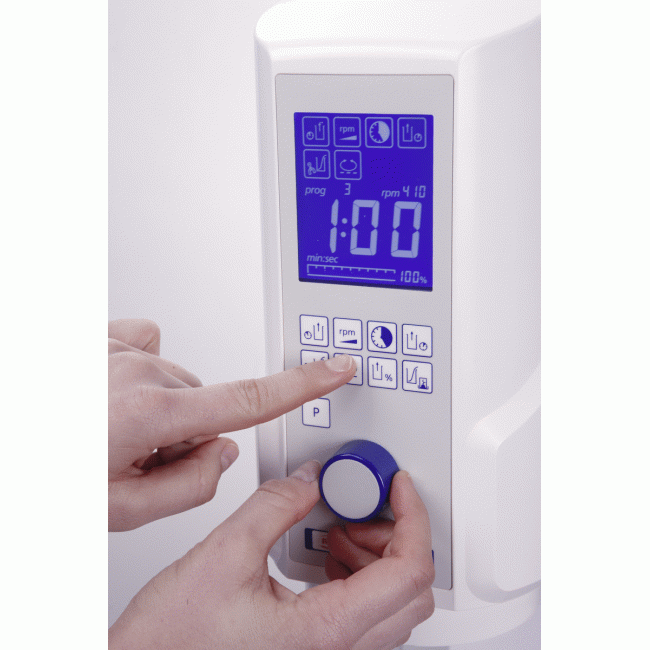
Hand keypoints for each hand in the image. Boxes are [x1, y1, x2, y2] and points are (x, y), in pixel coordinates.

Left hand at [108, 319, 355, 530]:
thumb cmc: (43, 476)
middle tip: (135, 458)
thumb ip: (189, 487)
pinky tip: (113, 394)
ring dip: (155, 410)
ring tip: (110, 435)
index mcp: (148, 412)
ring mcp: (119, 349)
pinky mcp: (103, 336)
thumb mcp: (119, 510)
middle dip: (181, 434)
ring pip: (173, 382)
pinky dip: (140, 371)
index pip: (249, 400)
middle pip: (202, 404)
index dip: (302, 385)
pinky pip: (146, 345)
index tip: (335, 369)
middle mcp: (138, 370)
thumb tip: (221, 450)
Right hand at [109, 464, 433, 649]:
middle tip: (366, 505)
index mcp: (325, 631)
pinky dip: (359, 577)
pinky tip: (327, 555)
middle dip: (399, 536)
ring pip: (394, 607)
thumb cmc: (173, 641)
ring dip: (379, 556)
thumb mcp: (224, 555)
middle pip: (413, 593)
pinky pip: (365, 616)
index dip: (413, 518)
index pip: (409, 572)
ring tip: (342, 528)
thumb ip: (275, 505)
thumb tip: (310, 478)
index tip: (398, 487)